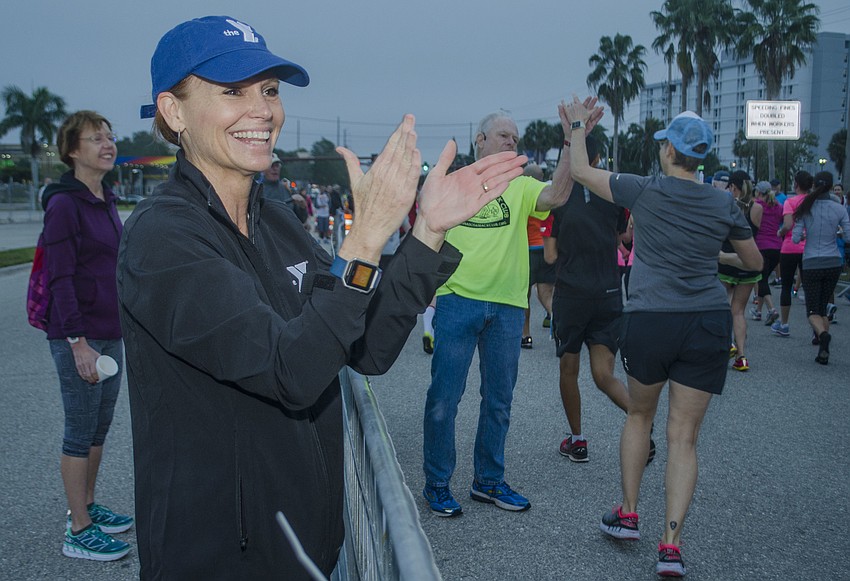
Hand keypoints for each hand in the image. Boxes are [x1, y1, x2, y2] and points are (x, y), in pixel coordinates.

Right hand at [70, 339, 99, 383]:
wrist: (79, 347)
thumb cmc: (89, 350)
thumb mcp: (96, 354)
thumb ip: (100, 360)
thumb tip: (105, 364)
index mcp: (90, 361)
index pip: (93, 372)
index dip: (95, 377)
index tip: (98, 379)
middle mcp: (85, 364)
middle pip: (88, 375)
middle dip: (92, 380)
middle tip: (95, 382)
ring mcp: (80, 365)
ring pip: (84, 375)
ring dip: (88, 379)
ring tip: (91, 381)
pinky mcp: (77, 365)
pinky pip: (80, 373)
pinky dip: (83, 377)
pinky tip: (85, 378)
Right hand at [336, 115, 421, 255]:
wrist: (370, 228)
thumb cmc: (362, 206)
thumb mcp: (356, 181)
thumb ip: (350, 162)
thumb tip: (339, 148)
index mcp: (376, 170)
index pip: (389, 146)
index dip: (397, 133)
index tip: (404, 122)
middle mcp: (387, 175)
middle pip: (399, 149)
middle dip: (405, 132)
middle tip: (411, 119)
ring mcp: (398, 185)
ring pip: (407, 160)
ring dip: (411, 144)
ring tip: (414, 131)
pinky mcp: (406, 195)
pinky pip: (413, 175)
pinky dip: (416, 163)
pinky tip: (418, 153)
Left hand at [413, 140, 527, 247]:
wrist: (428, 217)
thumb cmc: (430, 197)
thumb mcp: (436, 174)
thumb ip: (445, 158)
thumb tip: (452, 141)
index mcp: (466, 174)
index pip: (487, 163)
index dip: (500, 158)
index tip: (512, 153)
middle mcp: (473, 183)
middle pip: (495, 171)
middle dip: (509, 164)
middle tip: (524, 158)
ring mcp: (475, 194)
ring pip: (495, 182)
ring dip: (508, 175)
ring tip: (521, 169)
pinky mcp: (475, 206)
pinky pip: (488, 196)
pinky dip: (497, 190)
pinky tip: (506, 184)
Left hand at [558, 95, 603, 133]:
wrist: (570, 137)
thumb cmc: (567, 129)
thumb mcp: (564, 120)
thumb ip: (562, 112)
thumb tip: (559, 104)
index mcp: (578, 114)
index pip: (583, 106)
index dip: (586, 101)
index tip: (589, 97)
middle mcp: (584, 116)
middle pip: (589, 109)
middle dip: (593, 103)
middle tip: (596, 98)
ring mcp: (587, 121)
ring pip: (593, 114)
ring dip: (597, 110)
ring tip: (602, 106)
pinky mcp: (590, 126)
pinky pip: (595, 121)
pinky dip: (599, 117)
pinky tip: (602, 113)